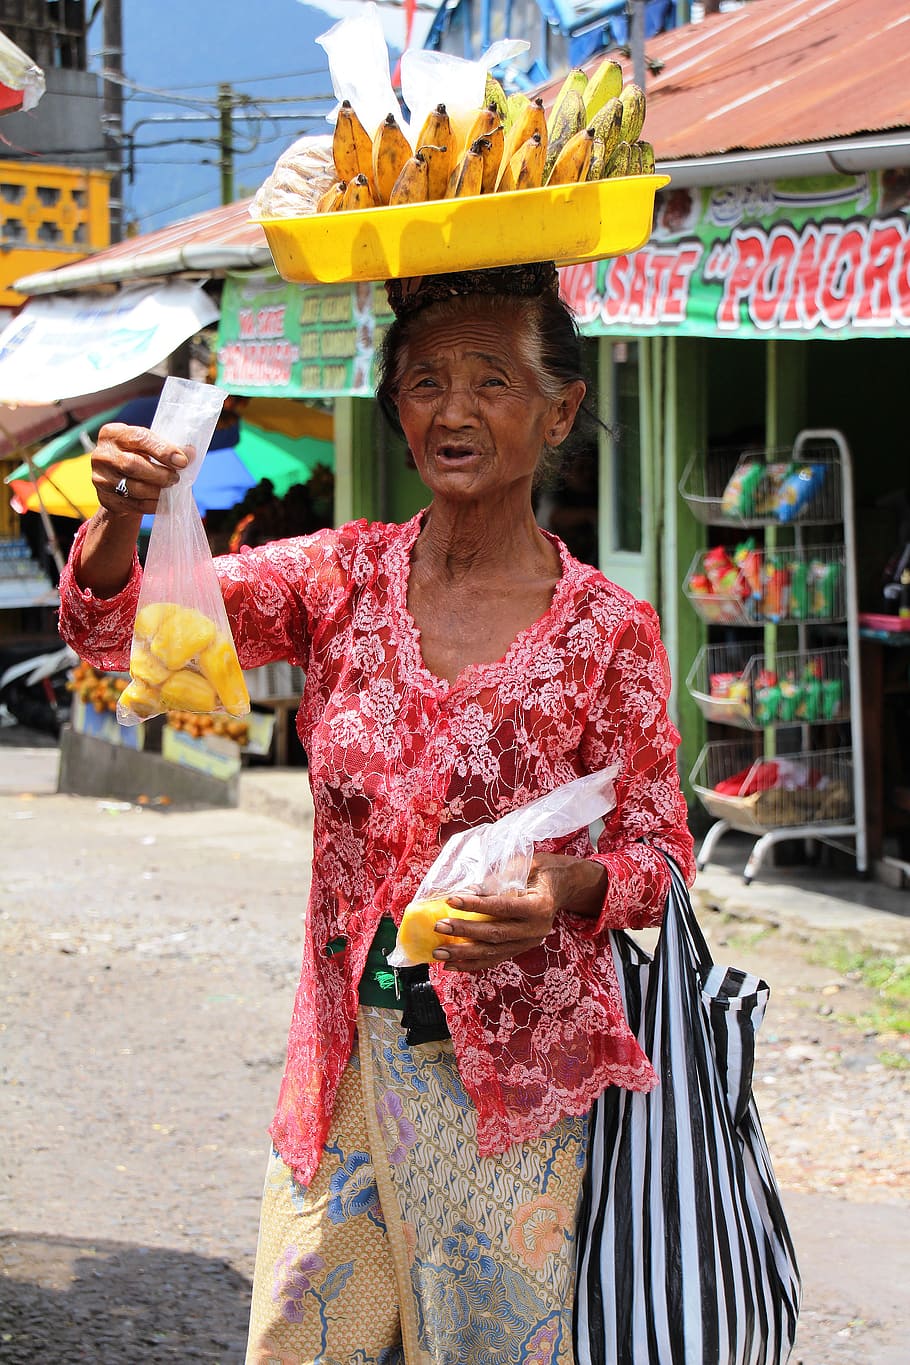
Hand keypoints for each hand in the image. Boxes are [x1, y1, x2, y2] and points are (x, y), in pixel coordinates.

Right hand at [92, 423, 188, 517]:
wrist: (117, 479)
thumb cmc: (138, 456)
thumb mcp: (148, 446)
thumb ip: (167, 447)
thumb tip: (191, 453)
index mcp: (113, 433)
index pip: (139, 438)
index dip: (163, 450)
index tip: (182, 461)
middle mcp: (102, 455)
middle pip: (133, 465)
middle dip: (160, 474)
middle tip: (176, 478)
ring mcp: (101, 478)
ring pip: (133, 487)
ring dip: (158, 491)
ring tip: (170, 489)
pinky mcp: (105, 498)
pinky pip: (134, 504)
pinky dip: (153, 505)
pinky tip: (165, 504)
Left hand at [431, 852, 608, 972]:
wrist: (563, 887)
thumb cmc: (541, 871)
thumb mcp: (524, 865)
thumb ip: (498, 878)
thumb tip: (467, 890)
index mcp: (539, 905)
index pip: (503, 906)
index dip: (476, 905)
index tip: (451, 900)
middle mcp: (536, 929)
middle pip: (496, 934)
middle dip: (464, 932)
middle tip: (439, 927)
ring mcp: (529, 942)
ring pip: (493, 952)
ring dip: (463, 954)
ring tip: (438, 953)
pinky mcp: (521, 949)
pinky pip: (495, 959)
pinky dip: (472, 964)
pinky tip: (452, 965)